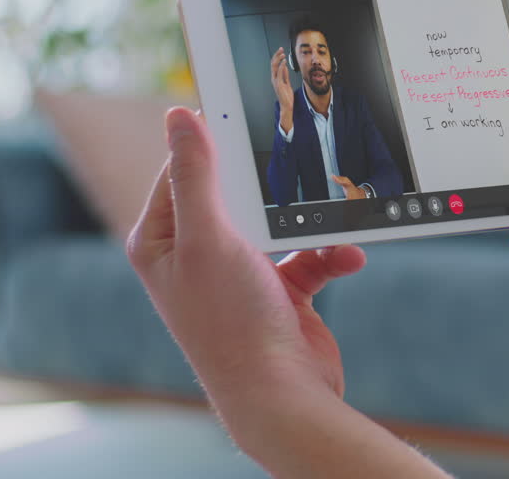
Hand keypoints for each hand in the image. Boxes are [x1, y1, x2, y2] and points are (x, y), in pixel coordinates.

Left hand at [128, 108, 365, 435]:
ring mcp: (240, 275)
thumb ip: (195, 174)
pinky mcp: (281, 292)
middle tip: (300, 158)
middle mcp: (197, 256)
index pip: (181, 171)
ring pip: (279, 223)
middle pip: (236, 194)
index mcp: (162, 242)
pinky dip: (332, 254)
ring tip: (334, 216)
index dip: (210, 140)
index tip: (243, 112)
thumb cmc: (231, 322)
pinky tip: (347, 256)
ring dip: (311, 223)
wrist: (281, 396)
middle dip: (272, 185)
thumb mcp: (207, 238)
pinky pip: (311, 256)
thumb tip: (179, 116)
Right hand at [271, 47, 294, 130]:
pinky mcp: (279, 84)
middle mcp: (274, 79)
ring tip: (282, 53)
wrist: (287, 105)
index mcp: (275, 78)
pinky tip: (284, 62)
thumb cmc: (287, 96)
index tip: (281, 51)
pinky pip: (279, 73)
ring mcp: (276, 81)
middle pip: (273, 64)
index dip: (277, 57)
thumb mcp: (287, 83)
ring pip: (275, 67)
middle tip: (281, 49)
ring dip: (279, 59)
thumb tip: (285, 67)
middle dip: (276, 55)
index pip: (275, 65)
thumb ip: (285, 75)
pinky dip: (281, 66)